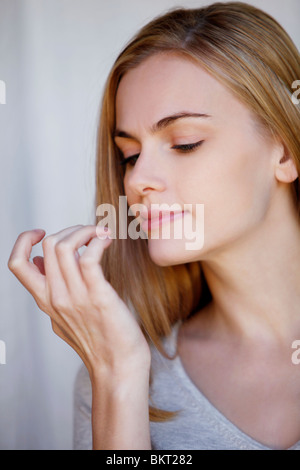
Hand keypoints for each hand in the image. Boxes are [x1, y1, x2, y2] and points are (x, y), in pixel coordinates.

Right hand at [7, 225, 150, 377]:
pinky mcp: (98, 296)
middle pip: (48, 246)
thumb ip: (48, 290)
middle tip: (88, 234)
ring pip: (65, 247)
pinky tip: (107, 242)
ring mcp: (76, 297)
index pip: (17, 263)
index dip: (24, 241)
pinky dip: (97, 241)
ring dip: (85, 231)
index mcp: (45, 300)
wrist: (118, 369)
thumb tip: (37, 261)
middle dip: (70, 229)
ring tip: (100, 235)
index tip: (43, 232)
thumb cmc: (98, 341)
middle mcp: (55, 297)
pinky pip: (89, 257)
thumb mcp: (61, 316)